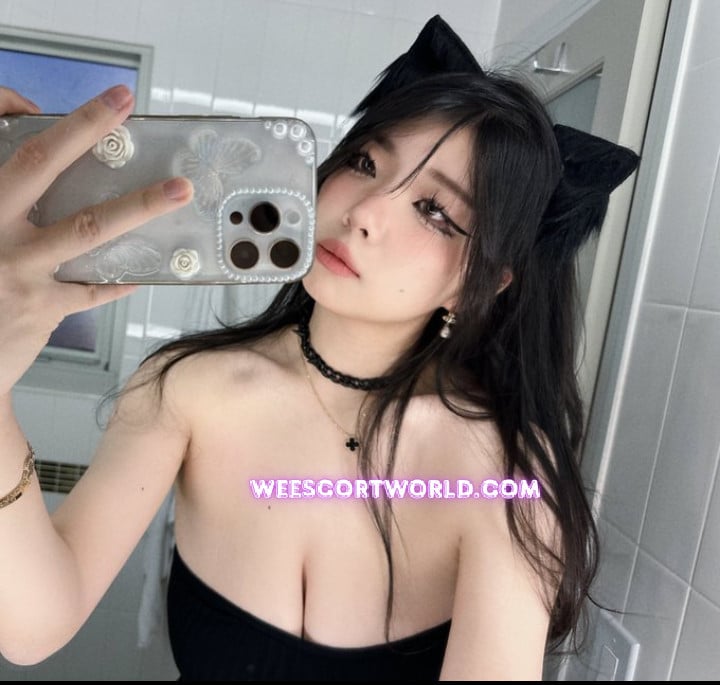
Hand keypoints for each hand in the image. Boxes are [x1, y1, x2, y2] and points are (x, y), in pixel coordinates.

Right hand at [0, 85, 192, 393]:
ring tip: (177, 190)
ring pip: (85, 228)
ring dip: (137, 206)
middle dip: (82, 129)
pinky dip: (116, 280)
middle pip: (38, 167)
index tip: (80, 99)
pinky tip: (138, 274)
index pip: (8, 151)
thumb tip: (42, 175)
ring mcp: (17, 269)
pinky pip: (91, 289)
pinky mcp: (41, 308)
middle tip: (122, 102)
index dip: (33, 116)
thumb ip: (6, 204)